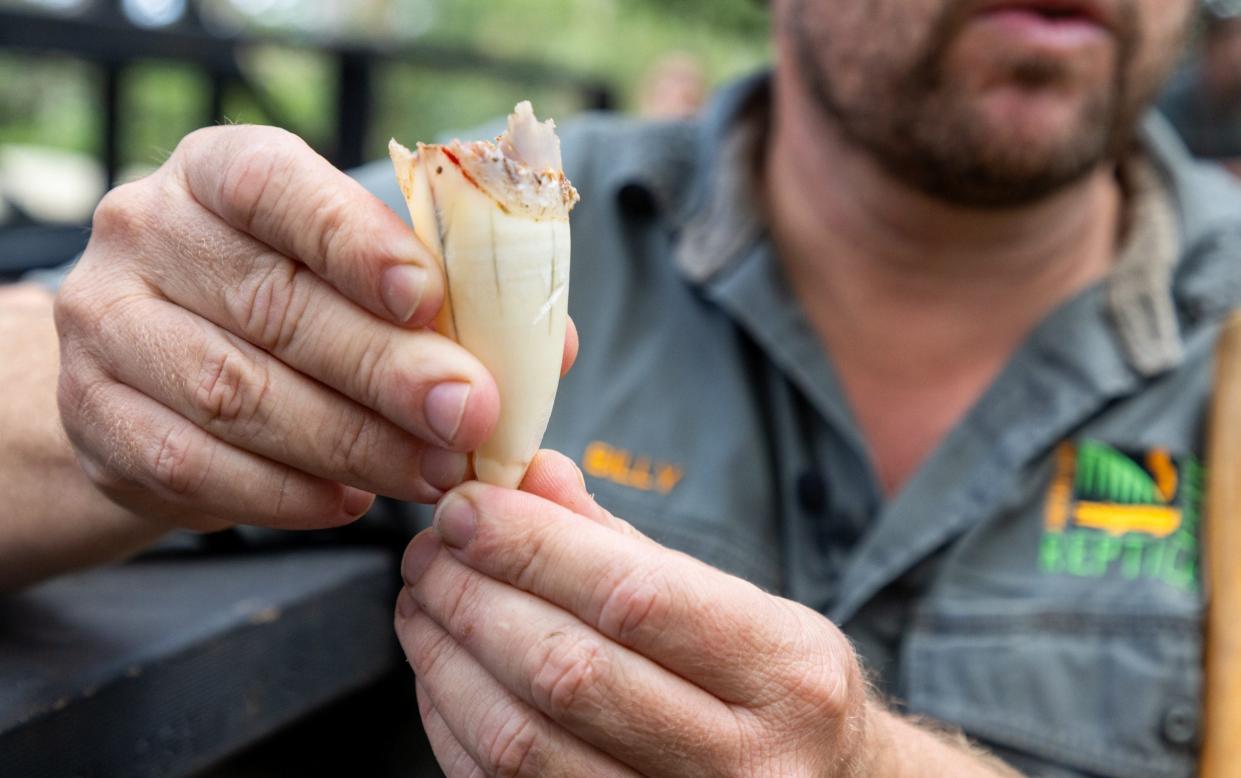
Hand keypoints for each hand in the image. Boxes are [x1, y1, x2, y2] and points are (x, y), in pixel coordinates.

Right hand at [55, 125, 573, 530]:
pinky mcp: (96, 418)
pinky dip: (285, 493)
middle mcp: (147, 234)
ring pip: (237, 393)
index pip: (277, 187)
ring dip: (352, 442)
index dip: (353, 241)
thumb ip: (444, 301)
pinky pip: (196, 465)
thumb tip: (547, 350)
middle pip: (272, 304)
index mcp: (218, 173)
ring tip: (434, 472)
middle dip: (384, 369)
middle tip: (469, 414)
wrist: (157, 373)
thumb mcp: (351, 277)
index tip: (429, 298)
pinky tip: (352, 501)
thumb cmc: (285, 309)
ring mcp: (109, 326)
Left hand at [395, 451, 876, 777]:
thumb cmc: (774, 691)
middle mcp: (746, 766)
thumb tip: (531, 477)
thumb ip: (628, 546)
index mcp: (787, 674)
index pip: (633, 597)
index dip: (532, 547)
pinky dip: (454, 726)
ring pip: (521, 745)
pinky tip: (442, 672)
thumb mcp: (740, 605)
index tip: (466, 508)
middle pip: (567, 671)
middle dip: (475, 597)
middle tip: (429, 551)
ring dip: (447, 661)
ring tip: (423, 601)